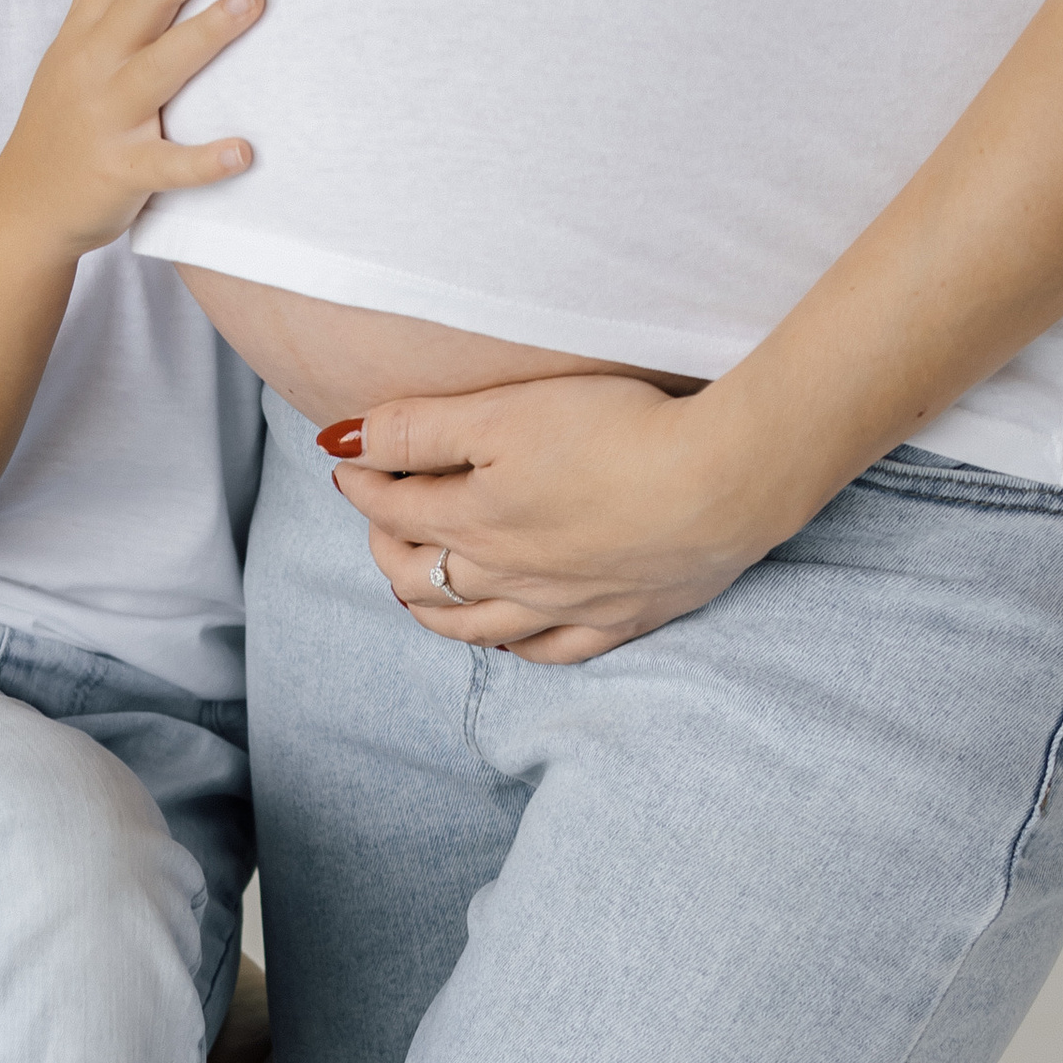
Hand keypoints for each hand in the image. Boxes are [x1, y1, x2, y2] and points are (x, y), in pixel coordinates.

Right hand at [0, 0, 259, 260]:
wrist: (26, 206)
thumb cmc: (63, 119)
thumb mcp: (74, 43)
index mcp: (86, 33)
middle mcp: (93, 67)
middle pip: (145, 2)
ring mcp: (105, 120)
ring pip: (160, 69)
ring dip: (207, 32)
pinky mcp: (120, 173)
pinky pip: (166, 167)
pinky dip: (202, 161)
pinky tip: (243, 150)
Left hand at [324, 374, 789, 662]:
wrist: (720, 482)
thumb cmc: (615, 433)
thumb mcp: (502, 411)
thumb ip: (417, 429)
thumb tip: (342, 444)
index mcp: (472, 521)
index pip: (392, 510)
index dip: (363, 483)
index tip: (353, 462)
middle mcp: (507, 577)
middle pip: (422, 577)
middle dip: (387, 548)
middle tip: (381, 522)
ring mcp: (563, 606)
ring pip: (475, 626)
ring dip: (434, 608)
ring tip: (417, 588)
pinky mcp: (620, 618)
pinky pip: (551, 651)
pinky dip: (517, 646)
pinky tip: (509, 637)